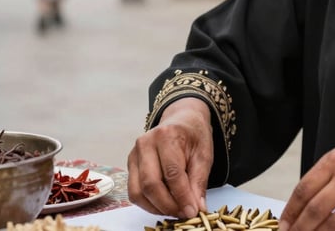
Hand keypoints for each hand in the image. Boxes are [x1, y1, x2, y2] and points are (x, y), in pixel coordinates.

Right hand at [127, 98, 213, 217]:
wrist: (182, 120)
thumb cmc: (194, 136)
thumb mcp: (204, 155)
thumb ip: (199, 182)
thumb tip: (197, 208)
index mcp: (167, 135)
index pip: (172, 173)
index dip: (182, 196)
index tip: (193, 211)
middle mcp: (145, 143)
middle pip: (150, 184)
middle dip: (168, 205)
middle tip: (184, 214)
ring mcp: (134, 154)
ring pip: (138, 191)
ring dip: (156, 208)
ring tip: (175, 211)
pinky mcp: (130, 164)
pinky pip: (134, 192)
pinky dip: (148, 204)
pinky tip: (164, 205)